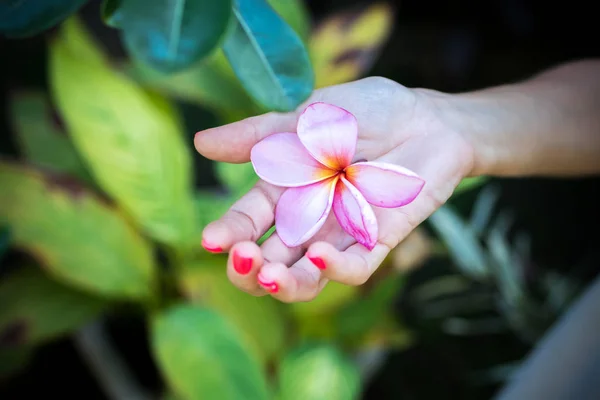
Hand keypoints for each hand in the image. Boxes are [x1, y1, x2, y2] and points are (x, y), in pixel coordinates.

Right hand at [194, 77, 474, 301]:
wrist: (425, 118)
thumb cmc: (365, 113)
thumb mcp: (306, 118)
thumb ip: (258, 135)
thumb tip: (200, 143)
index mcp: (283, 190)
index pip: (247, 220)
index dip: (228, 232)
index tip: (211, 240)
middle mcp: (306, 219)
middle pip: (270, 260)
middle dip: (250, 269)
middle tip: (242, 259)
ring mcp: (340, 234)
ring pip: (307, 277)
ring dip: (286, 283)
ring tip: (272, 276)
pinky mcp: (376, 241)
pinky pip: (355, 268)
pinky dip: (337, 270)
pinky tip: (320, 257)